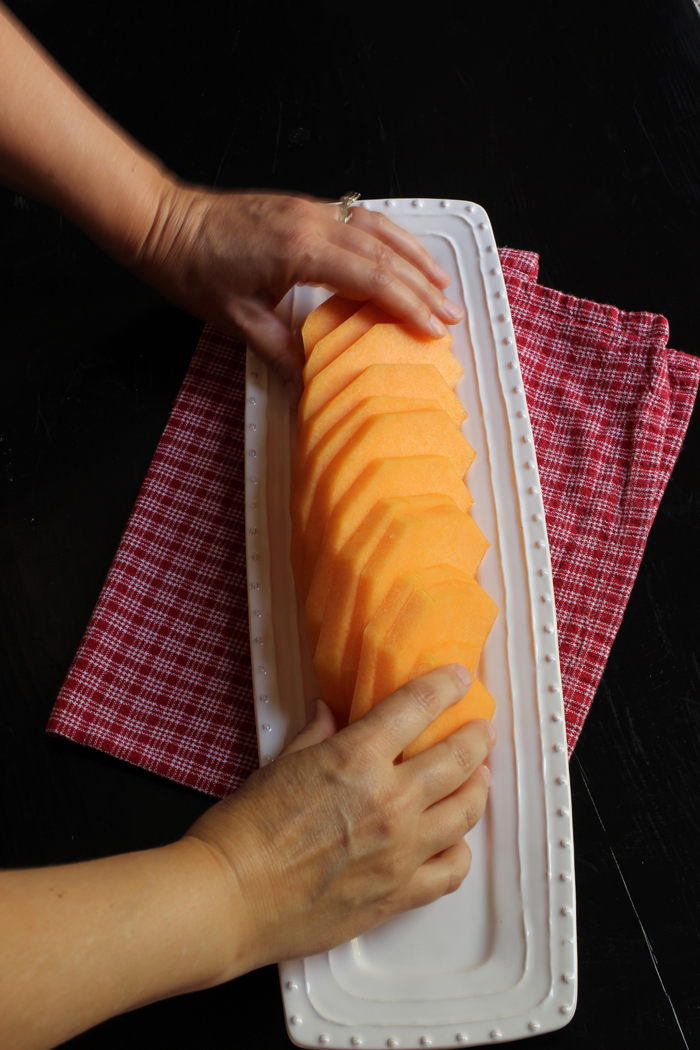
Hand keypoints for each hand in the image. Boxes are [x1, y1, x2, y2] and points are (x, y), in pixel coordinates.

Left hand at [135, 184, 463, 396]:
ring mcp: (311, 209)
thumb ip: (283, 350)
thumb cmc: (195, 270)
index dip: (408, 305)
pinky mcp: (305, 205)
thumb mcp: (238, 320)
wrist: (165, 223)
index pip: (370, 279)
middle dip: (423, 287)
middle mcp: (313, 223)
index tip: (434, 328)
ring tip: (443, 285)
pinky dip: (390, 236)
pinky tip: (403, 252)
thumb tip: (314, 381)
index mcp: (299, 251)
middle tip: (451, 315)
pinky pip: (360, 217)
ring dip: (415, 257)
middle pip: (384, 255)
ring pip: (378, 230)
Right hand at [183, 665, 494, 975]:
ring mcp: (400, 850)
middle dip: (477, 737)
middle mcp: (389, 801)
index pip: (417, 707)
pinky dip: (460, 850)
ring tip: (479, 778)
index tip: (458, 680)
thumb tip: (329, 716)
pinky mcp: (399, 894)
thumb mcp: (279, 765)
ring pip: (466, 811)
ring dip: (478, 787)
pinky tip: (455, 840)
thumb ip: (315, 736)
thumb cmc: (244, 833)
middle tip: (482, 731)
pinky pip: (451, 871)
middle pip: (458, 758)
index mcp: (356, 759)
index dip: (445, 687)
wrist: (230, 899)